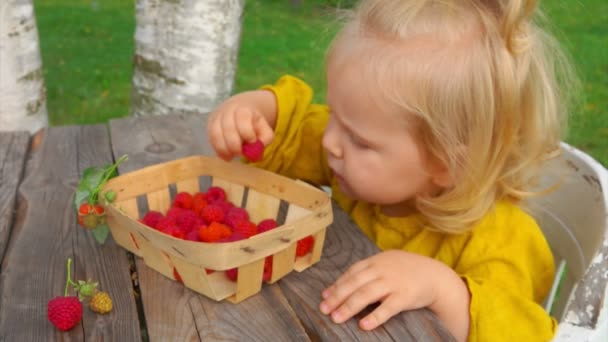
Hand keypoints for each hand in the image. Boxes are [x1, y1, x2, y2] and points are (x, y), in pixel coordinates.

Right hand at [207, 90, 276, 160]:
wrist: (239, 113)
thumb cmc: (253, 125)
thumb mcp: (264, 129)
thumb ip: (265, 138)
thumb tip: (257, 148)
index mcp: (244, 110)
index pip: (243, 118)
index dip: (246, 132)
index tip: (251, 142)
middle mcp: (228, 111)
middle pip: (228, 127)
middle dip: (234, 144)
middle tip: (239, 153)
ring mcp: (217, 118)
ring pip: (216, 134)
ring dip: (224, 149)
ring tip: (232, 157)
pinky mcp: (210, 127)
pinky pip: (211, 140)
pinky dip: (218, 150)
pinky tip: (226, 156)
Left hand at [319, 250, 469, 340]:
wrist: (435, 275)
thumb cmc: (405, 271)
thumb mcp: (385, 265)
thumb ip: (364, 273)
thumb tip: (336, 288)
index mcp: (376, 261)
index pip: (352, 273)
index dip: (337, 285)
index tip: (324, 297)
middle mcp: (382, 270)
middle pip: (355, 283)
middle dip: (337, 296)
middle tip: (324, 310)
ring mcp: (394, 282)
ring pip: (367, 294)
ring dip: (350, 307)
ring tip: (337, 318)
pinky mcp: (405, 296)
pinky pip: (388, 308)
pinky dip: (375, 316)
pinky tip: (364, 325)